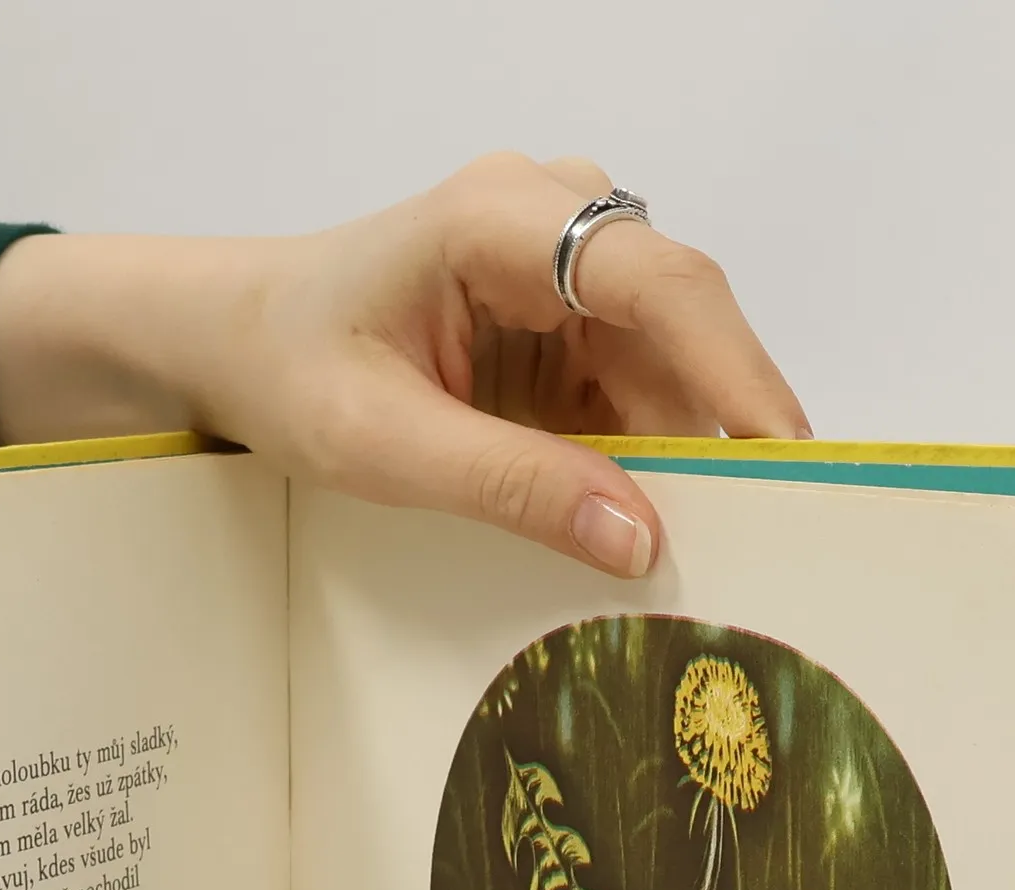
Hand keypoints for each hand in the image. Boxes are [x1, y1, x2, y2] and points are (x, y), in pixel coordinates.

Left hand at [0, 153, 810, 576]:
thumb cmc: (284, 369)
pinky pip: (629, 383)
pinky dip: (638, 453)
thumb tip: (637, 540)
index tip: (784, 461)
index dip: (734, 375)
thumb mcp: (380, 445)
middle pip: (679, 323)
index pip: (658, 283)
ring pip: (665, 361)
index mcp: (502, 218)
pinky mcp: (560, 314)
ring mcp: (561, 262)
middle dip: (716, 429)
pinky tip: (638, 519)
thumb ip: (510, 486)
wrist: (231, 341)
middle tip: (760, 539)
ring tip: (705, 547)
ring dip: (678, 451)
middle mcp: (551, 217)